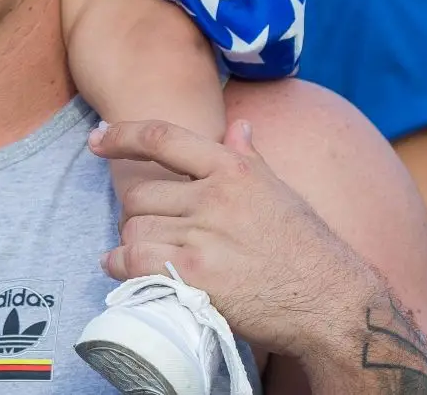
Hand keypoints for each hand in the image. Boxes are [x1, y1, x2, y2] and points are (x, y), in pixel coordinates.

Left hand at [91, 119, 355, 356]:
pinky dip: (121, 265)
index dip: (122, 136)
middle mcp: (214, 196)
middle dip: (136, 212)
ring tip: (147, 254)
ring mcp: (202, 236)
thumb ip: (250, 156)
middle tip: (151, 229)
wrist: (329, 301)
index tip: (96, 140)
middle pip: (139, 193)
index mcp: (232, 168)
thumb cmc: (306, 246)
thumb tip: (238, 125)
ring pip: (134, 228)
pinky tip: (123, 268)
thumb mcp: (279, 190)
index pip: (163, 138)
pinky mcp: (194, 275)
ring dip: (132, 242)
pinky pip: (134, 260)